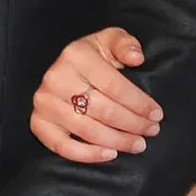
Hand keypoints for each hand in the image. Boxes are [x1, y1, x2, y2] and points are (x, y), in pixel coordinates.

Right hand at [30, 27, 159, 160]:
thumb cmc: (94, 56)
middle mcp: (56, 78)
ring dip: (118, 141)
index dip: (139, 103)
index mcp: (76, 55)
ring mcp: (44, 103)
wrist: (64, 68)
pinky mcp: (38, 123)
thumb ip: (125, 44)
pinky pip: (63, 147)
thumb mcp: (110, 40)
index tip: (157, 114)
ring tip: (138, 144)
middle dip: (133, 124)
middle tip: (152, 131)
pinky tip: (110, 154)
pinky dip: (88, 155)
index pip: (114, 86)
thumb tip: (137, 58)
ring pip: (88, 130)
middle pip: (104, 111)